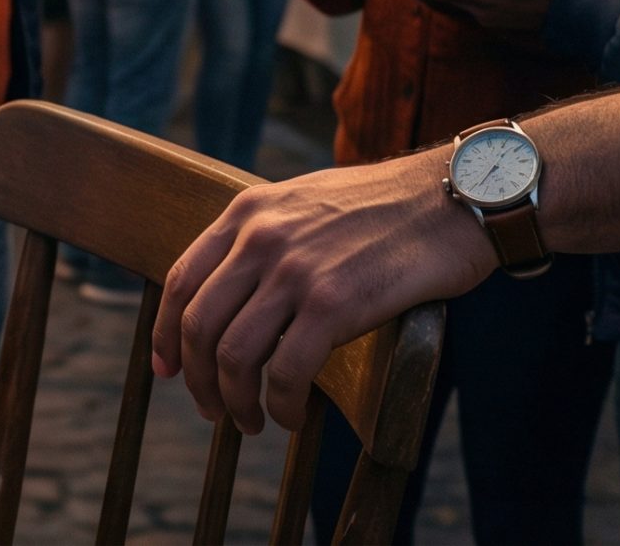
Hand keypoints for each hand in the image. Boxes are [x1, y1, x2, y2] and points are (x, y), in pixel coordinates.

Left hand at [151, 151, 497, 433]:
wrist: (454, 199)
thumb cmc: (387, 208)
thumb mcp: (304, 203)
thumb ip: (264, 237)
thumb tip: (236, 294)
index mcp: (247, 212)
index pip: (181, 279)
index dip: (165, 332)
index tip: (167, 367)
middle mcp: (260, 238)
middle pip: (197, 324)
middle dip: (197, 378)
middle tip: (211, 408)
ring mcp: (294, 270)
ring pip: (234, 354)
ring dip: (235, 400)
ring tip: (251, 421)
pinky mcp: (333, 303)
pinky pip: (286, 371)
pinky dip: (282, 404)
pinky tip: (292, 416)